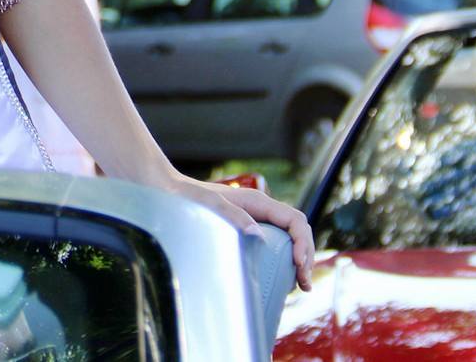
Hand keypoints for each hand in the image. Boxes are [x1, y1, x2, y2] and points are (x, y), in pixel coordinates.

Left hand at [169, 174, 313, 290]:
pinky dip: (285, 260)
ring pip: (289, 238)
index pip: (295, 220)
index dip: (303, 242)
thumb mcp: (209, 205)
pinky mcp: (247, 230)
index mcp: (258, 202)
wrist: (168, 190)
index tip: (299, 265)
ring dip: (300, 259)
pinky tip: (282, 278)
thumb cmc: (187, 197)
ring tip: (301, 285)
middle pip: (297, 231)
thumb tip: (257, 235)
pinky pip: (276, 244)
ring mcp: (255, 219)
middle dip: (306, 256)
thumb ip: (232, 216)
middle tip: (304, 284)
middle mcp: (261, 210)